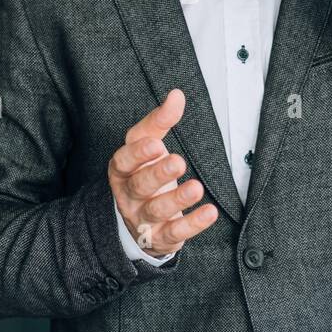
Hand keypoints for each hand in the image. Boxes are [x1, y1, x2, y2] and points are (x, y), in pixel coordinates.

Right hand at [108, 89, 217, 257]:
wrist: (136, 223)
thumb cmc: (143, 175)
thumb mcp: (147, 147)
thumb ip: (159, 122)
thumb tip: (176, 94)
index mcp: (122, 170)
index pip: (124, 160)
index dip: (138, 153)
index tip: (157, 144)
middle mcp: (128, 194)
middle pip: (140, 185)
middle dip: (158, 174)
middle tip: (179, 162)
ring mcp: (142, 218)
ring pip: (156, 210)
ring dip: (177, 199)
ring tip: (196, 188)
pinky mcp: (159, 237)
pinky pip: (175, 232)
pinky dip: (192, 223)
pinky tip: (209, 212)